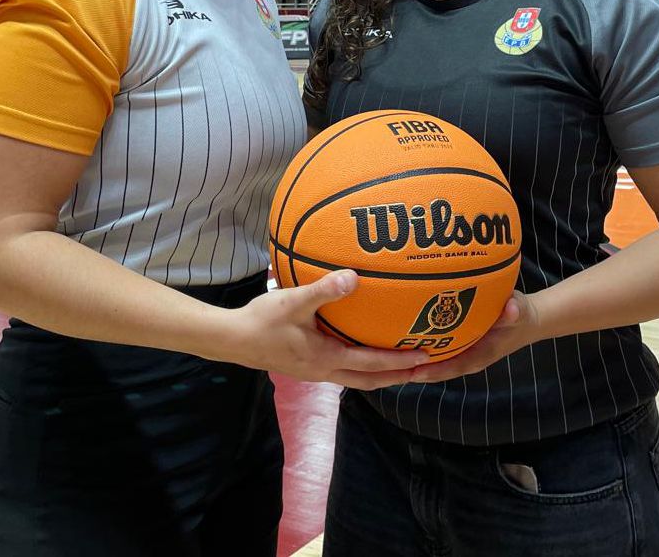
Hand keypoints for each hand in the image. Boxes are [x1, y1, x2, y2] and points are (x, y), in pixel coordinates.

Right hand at [223, 270, 428, 389]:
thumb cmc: (262, 321)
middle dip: (397, 377)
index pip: (372, 364)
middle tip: (423, 370)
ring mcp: (315, 372)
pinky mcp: (305, 367)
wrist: (233, 340)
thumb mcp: (293, 301)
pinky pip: (342, 372)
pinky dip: (360, 367)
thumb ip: (323, 289)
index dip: (400, 361)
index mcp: (327, 358)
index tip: (425, 356)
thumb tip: (353, 277)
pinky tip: (361, 352)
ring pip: (356, 379)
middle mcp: (324, 371)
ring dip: (380, 375)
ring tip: (400, 366)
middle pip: (369, 380)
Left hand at [400, 291, 542, 384]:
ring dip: (413, 360)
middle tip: (388, 366)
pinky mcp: (458, 343)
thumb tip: (511, 308)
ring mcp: (462, 351)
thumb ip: (514, 312)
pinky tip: (401, 338)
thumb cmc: (520, 315)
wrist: (526, 319)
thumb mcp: (519, 313)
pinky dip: (421, 346)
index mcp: (478, 356)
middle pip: (436, 368)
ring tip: (386, 355)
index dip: (432, 372)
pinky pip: (437, 348)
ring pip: (434, 360)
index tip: (411, 373)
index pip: (451, 368)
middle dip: (414, 369)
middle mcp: (466, 357)